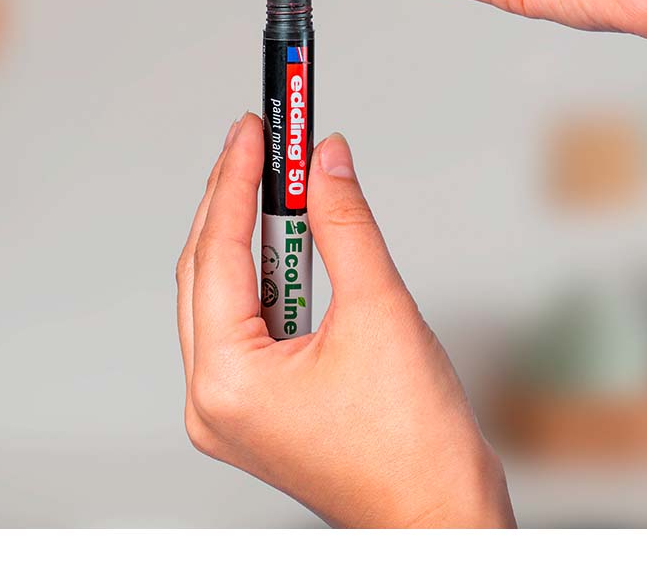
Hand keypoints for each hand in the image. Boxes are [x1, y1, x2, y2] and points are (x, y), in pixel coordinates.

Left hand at [175, 113, 514, 527]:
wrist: (439, 518)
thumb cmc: (415, 446)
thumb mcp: (381, 312)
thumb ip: (346, 225)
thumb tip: (328, 163)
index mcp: (226, 382)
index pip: (218, 253)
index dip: (236, 180)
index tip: (254, 129)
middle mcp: (212, 400)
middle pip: (207, 271)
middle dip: (235, 200)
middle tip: (263, 142)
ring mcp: (230, 411)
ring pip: (224, 297)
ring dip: (254, 238)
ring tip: (282, 180)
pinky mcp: (256, 411)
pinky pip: (246, 325)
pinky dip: (268, 278)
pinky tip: (293, 241)